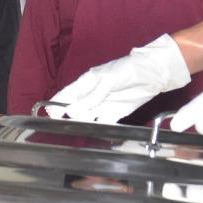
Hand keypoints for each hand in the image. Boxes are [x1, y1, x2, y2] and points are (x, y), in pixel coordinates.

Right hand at [50, 35, 190, 122]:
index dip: (57, 103)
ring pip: (87, 118)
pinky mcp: (114, 114)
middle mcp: (91, 96)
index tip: (50, 114)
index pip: (67, 94)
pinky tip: (98, 133)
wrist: (151, 75)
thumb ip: (93, 94)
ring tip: (86, 124)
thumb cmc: (127, 69)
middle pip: (75, 109)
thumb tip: (75, 108)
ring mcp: (102, 105)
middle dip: (72, 115)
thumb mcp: (108, 79)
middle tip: (74, 118)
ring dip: (84, 123)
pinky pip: (103, 124)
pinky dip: (100, 129)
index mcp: (86, 83)